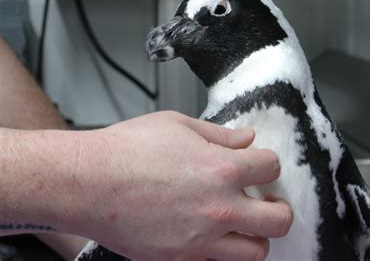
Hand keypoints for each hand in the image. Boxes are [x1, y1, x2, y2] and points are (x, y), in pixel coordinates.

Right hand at [68, 111, 292, 260]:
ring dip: (255, 236)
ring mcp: (202, 239)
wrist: (86, 183)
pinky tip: (210, 234)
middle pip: (279, 219)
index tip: (261, 164)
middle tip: (266, 201)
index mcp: (222, 169)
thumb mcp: (178, 126)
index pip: (272, 167)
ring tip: (242, 222)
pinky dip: (221, 251)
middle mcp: (219, 207)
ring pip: (256, 251)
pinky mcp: (180, 260)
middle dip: (279, 208)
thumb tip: (246, 138)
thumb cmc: (126, 151)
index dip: (268, 162)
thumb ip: (219, 135)